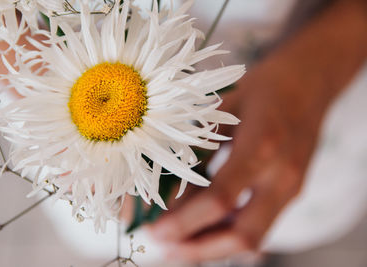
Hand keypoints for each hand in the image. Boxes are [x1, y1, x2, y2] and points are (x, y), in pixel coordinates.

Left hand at [147, 0, 366, 260]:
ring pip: (253, 238)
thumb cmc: (262, 86)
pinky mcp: (292, 192)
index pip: (220, 199)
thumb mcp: (223, 111)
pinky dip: (229, 233)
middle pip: (243, 235)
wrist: (309, 82)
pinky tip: (206, 229)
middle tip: (164, 249)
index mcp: (262, 146)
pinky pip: (260, 225)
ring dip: (212, 247)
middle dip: (198, 250)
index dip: (184, 221)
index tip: (154, 232)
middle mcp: (282, 175)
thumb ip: (200, 153)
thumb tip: (170, 194)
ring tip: (178, 245)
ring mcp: (292, 188)